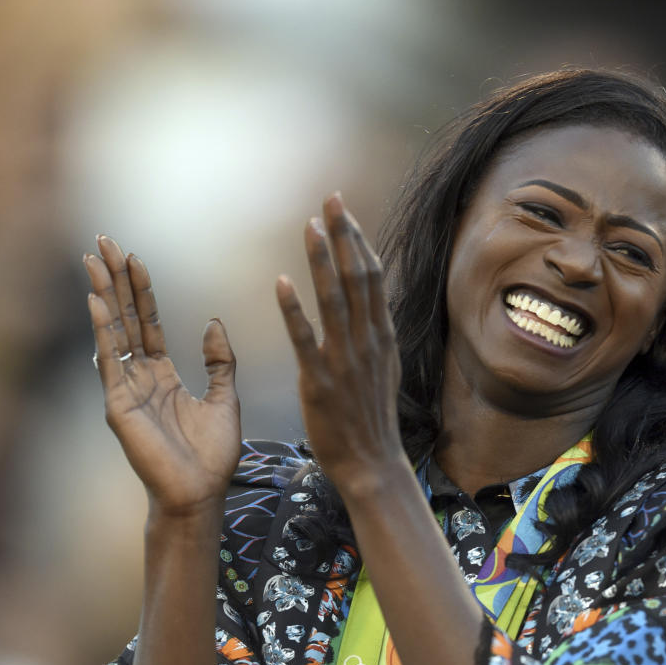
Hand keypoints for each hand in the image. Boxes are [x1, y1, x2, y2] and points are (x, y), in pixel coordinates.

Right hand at [85, 236, 241, 517]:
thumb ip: (220, 361)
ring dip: (104, 294)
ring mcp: (126, 390)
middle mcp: (140, 379)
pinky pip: (110, 361)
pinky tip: (98, 302)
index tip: (135, 257)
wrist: (202, 493)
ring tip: (95, 259)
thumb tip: (212, 322)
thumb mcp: (226, 399)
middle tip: (104, 242)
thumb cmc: (212, 456)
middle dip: (115, 280)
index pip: (146, 324)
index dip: (140, 290)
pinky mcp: (119, 405)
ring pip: (113, 332)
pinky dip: (104, 331)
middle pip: (124, 319)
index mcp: (163, 377)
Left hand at [275, 195, 404, 494]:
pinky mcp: (320, 382)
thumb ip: (374, 336)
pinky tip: (283, 283)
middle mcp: (366, 343)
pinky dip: (294, 310)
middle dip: (343, 236)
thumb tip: (371, 306)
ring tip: (309, 227)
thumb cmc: (370, 420)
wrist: (371, 464)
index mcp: (381, 339)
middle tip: (330, 200)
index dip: (357, 242)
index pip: (371, 279)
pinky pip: (306, 340)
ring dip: (321, 261)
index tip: (343, 213)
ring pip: (335, 301)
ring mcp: (344, 362)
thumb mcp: (382, 371)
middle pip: (356, 278)